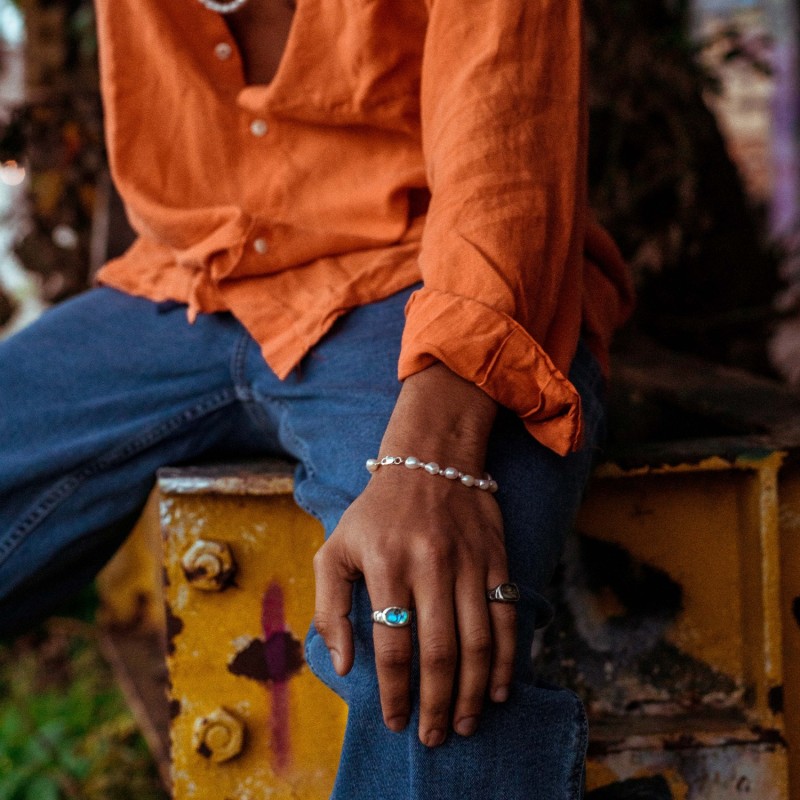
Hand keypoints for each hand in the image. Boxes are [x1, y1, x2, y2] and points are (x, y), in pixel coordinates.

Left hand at [313, 363, 516, 746]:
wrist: (430, 459)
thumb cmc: (375, 511)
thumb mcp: (335, 548)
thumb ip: (329, 607)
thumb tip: (345, 664)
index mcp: (385, 565)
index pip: (391, 645)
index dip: (395, 692)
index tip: (396, 722)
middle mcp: (428, 565)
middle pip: (437, 652)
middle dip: (434, 704)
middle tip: (432, 737)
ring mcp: (467, 562)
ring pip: (476, 642)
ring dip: (471, 692)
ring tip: (463, 724)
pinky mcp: (495, 559)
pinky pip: (506, 618)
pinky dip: (506, 659)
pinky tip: (499, 689)